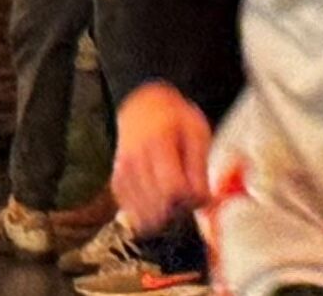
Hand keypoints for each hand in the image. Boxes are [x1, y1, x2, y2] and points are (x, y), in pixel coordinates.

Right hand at [111, 81, 217, 231]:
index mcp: (157, 143)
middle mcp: (135, 159)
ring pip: (144, 214)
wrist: (143, 106)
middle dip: (180, 210)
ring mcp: (123, 172)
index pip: (174, 189)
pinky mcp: (117, 182)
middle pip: (159, 206)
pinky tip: (159, 201)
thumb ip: (200, 168)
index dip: (192, 199)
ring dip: (164, 216)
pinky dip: (148, 213)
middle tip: (190, 197)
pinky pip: (132, 212)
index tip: (201, 194)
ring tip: (175, 199)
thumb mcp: (196, 132)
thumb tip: (205, 201)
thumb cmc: (174, 119)